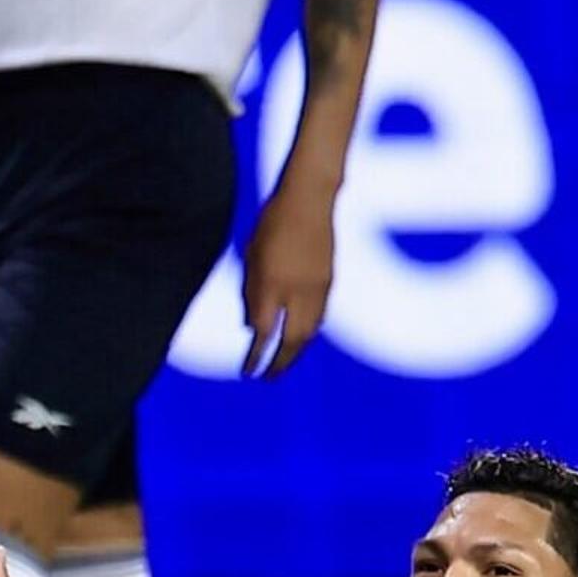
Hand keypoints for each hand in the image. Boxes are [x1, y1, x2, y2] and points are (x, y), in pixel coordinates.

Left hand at [236, 186, 335, 378]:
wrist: (311, 199)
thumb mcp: (252, 255)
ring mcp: (318, 287)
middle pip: (292, 340)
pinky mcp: (329, 281)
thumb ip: (251, 292)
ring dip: (297, 350)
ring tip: (285, 361)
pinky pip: (320, 317)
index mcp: (274, 284)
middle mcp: (298, 290)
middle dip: (280, 363)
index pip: (264, 332)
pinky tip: (302, 336)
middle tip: (269, 378)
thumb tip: (253, 326)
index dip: (256, 356)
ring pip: (310, 331)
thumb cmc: (273, 221)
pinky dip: (308, 333)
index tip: (248, 372)